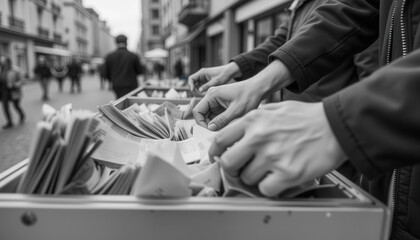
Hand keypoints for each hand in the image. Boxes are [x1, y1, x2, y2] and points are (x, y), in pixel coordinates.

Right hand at [188, 62, 241, 92]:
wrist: (229, 72)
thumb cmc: (223, 75)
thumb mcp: (215, 82)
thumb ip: (207, 86)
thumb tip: (199, 91)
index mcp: (202, 73)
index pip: (191, 78)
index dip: (190, 85)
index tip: (192, 91)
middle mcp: (201, 75)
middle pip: (193, 82)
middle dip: (194, 88)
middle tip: (199, 94)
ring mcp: (203, 78)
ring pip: (197, 85)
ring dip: (198, 90)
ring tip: (204, 94)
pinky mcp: (206, 81)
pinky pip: (201, 86)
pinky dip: (202, 89)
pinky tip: (206, 93)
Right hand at [192, 79, 262, 130]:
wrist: (258, 88)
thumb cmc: (249, 95)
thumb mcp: (236, 111)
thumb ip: (222, 120)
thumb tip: (210, 128)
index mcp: (212, 95)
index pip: (197, 111)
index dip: (202, 122)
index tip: (211, 129)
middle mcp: (212, 96)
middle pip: (202, 114)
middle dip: (210, 123)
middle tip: (221, 128)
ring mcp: (216, 100)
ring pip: (209, 116)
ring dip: (216, 122)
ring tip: (228, 124)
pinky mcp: (221, 104)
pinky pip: (216, 115)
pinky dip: (220, 120)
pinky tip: (230, 121)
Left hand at [208, 101, 346, 196]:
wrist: (335, 125)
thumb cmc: (307, 117)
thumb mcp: (274, 109)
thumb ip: (253, 120)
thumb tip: (236, 134)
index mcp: (253, 120)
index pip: (220, 139)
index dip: (216, 151)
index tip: (217, 157)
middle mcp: (258, 138)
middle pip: (228, 162)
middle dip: (233, 168)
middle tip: (242, 168)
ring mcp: (272, 156)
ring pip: (247, 178)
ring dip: (255, 177)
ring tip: (269, 170)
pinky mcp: (287, 173)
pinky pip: (265, 190)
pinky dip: (270, 188)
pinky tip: (278, 179)